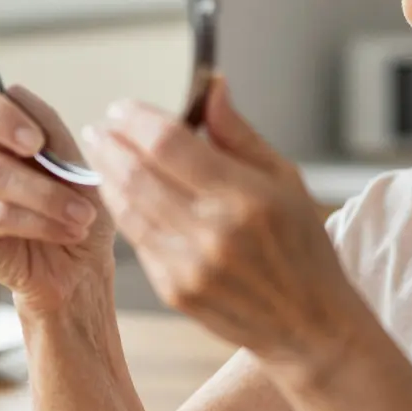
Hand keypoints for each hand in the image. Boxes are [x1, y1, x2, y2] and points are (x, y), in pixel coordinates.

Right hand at [0, 83, 115, 314]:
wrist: (81, 262)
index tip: (36, 139)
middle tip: (53, 162)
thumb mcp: (78, 163)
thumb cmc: (78, 209)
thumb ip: (50, 129)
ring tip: (83, 216)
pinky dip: (39, 223)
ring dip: (48, 196)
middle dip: (13, 134)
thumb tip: (17, 92)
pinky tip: (66, 231)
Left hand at [81, 77, 370, 386]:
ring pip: (128, 208)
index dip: (137, 119)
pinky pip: (136, 240)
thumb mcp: (286, 178)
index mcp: (246, 196)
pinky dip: (124, 211)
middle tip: (102, 126)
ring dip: (107, 175)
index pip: (169, 144)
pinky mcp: (174, 291)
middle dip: (111, 143)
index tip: (124, 107)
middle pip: (137, 173)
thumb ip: (238, 134)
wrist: (309, 323)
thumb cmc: (303, 246)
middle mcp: (214, 232)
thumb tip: (211, 87)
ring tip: (102, 153)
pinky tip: (121, 192)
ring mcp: (189, 266)